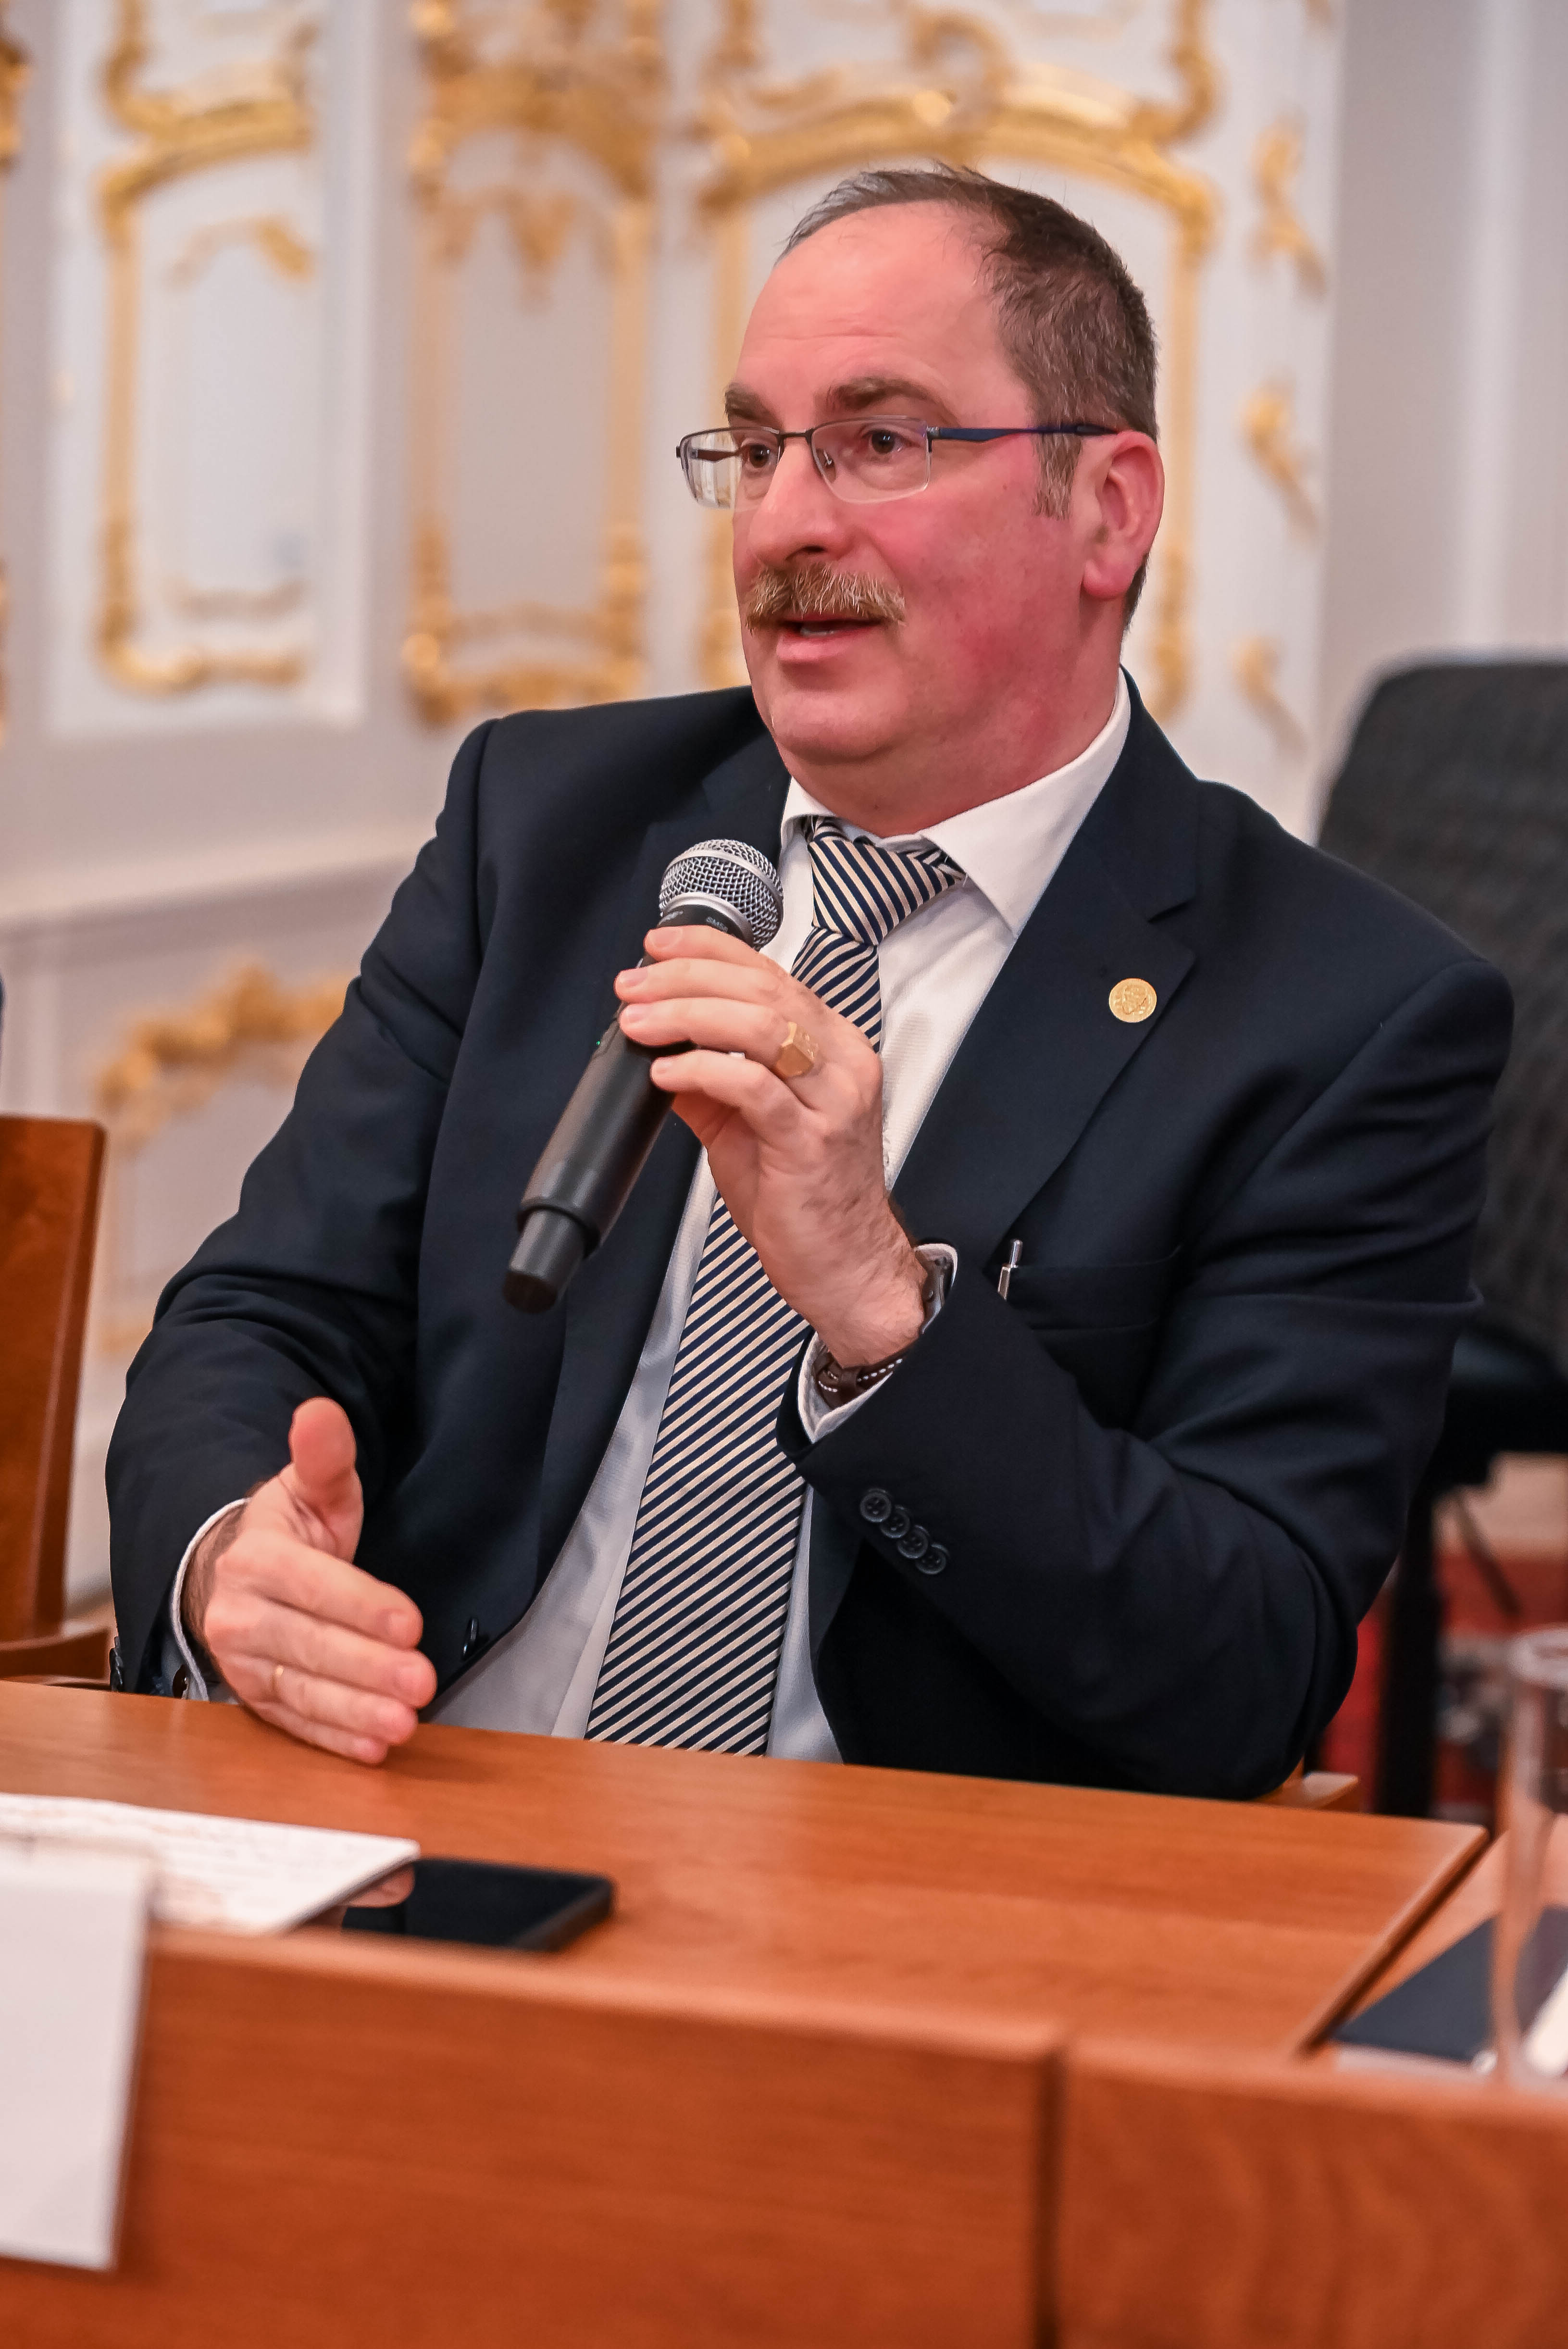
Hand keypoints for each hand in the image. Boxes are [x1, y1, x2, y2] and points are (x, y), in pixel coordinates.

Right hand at [182, 1398, 435, 1764]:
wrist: (233, 1573)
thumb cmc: (289, 1530)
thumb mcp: (311, 1486)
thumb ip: (324, 1456)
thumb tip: (321, 1413)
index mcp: (255, 1558)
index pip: (311, 1586)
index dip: (361, 1606)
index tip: (410, 1623)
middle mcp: (238, 1614)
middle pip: (309, 1646)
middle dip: (368, 1668)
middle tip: (422, 1683)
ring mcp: (241, 1663)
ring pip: (301, 1691)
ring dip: (354, 1713)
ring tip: (403, 1726)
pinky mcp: (252, 1698)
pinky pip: (293, 1722)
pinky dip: (333, 1738)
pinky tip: (372, 1749)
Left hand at [615, 925, 925, 1362]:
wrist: (844, 1264)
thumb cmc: (805, 1197)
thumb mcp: (749, 1125)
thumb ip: (710, 1083)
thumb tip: (658, 1047)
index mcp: (832, 1048)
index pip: (770, 976)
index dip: (709, 951)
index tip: (658, 948)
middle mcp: (842, 1064)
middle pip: (762, 991)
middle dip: (687, 979)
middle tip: (634, 987)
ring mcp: (833, 1101)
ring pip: (762, 1028)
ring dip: (688, 1016)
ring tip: (640, 1023)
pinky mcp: (811, 1141)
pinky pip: (754, 1087)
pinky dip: (704, 1070)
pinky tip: (667, 1071)